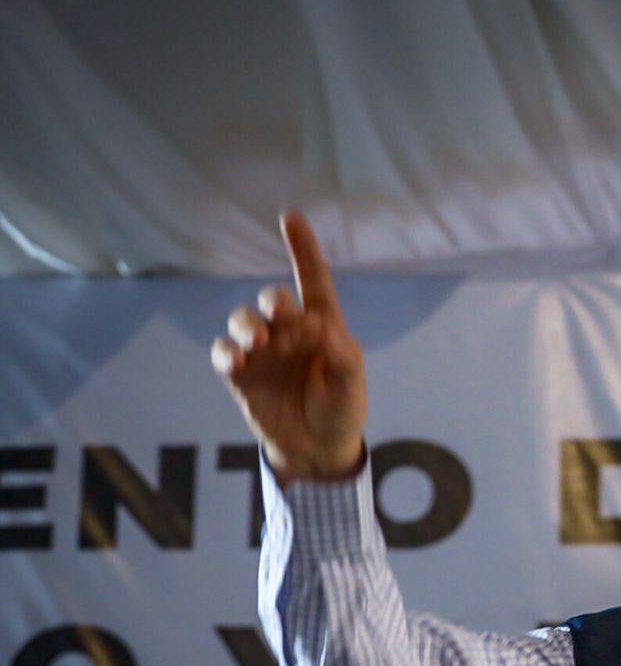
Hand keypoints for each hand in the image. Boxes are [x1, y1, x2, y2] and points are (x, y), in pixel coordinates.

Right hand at [212, 211, 366, 481]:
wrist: (317, 449)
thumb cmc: (342, 409)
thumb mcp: (351, 384)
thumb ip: (342, 356)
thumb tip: (322, 329)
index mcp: (322, 325)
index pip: (313, 280)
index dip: (302, 249)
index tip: (290, 217)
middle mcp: (289, 332)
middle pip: (274, 299)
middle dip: (274, 302)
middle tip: (282, 318)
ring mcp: (262, 351)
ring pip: (243, 320)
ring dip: (247, 324)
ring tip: (258, 343)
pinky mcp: (240, 373)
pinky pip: (223, 352)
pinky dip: (226, 352)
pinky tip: (236, 360)